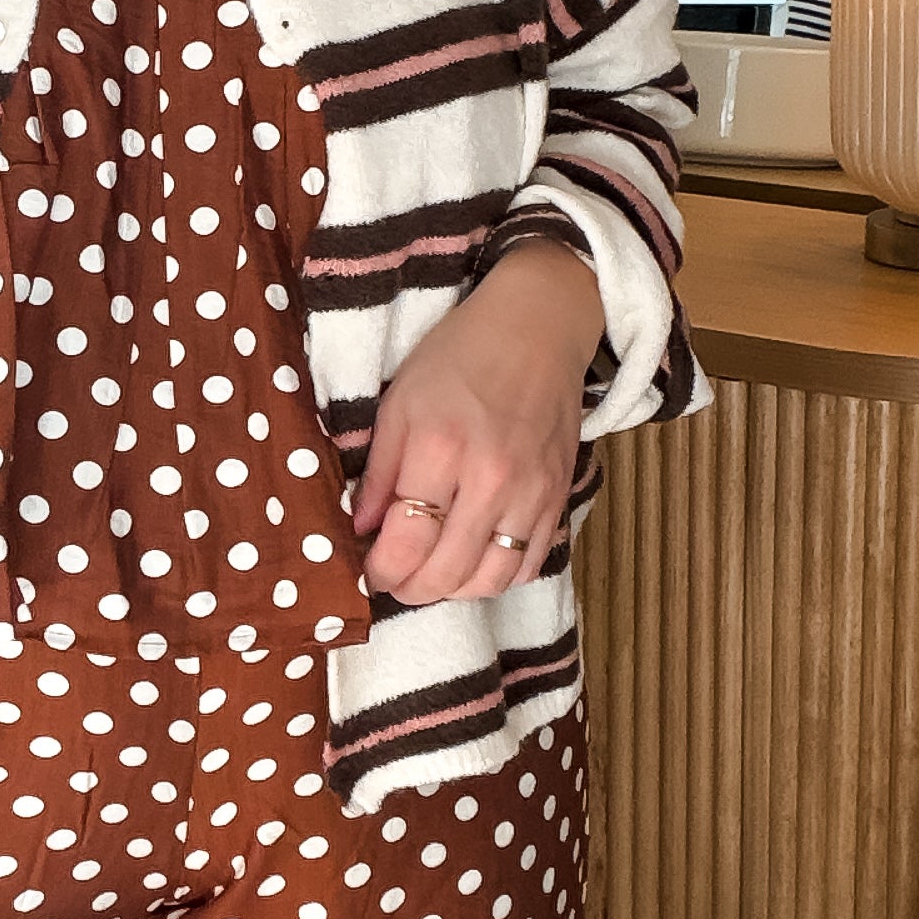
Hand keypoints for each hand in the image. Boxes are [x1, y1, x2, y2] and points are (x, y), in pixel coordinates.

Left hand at [354, 241, 604, 603]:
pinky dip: (498, 577)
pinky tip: (474, 562)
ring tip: (432, 574)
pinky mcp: (559, 497)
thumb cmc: (459, 357)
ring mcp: (531, 492)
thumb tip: (359, 529)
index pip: (407, 541)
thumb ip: (378, 471)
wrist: (538, 328)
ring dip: (454, 590)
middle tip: (393, 580)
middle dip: (411, 588)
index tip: (369, 570)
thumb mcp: (400, 402)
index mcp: (440, 448)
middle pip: (447, 571)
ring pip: (490, 580)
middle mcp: (490, 478)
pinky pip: (529, 564)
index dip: (381, 570)